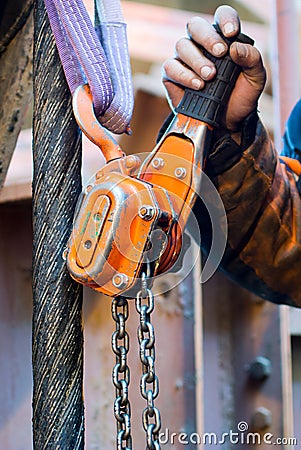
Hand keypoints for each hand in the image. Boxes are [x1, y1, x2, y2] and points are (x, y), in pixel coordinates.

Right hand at [162, 5, 265, 131]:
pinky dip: (184, 75)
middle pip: (196, 26)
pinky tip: (197, 85)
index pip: (221, 17)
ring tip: (210, 76)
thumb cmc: (241, 97)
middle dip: (207, 37)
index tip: (231, 34)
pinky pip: (170, 67)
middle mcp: (200, 45)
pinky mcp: (171, 76)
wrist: (229, 123)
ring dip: (197, 60)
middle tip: (220, 53)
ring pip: (182, 46)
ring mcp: (184, 60)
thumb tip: (236, 47)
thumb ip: (252, 59)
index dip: (225, 19)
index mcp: (223, 39)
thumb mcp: (255, 79)